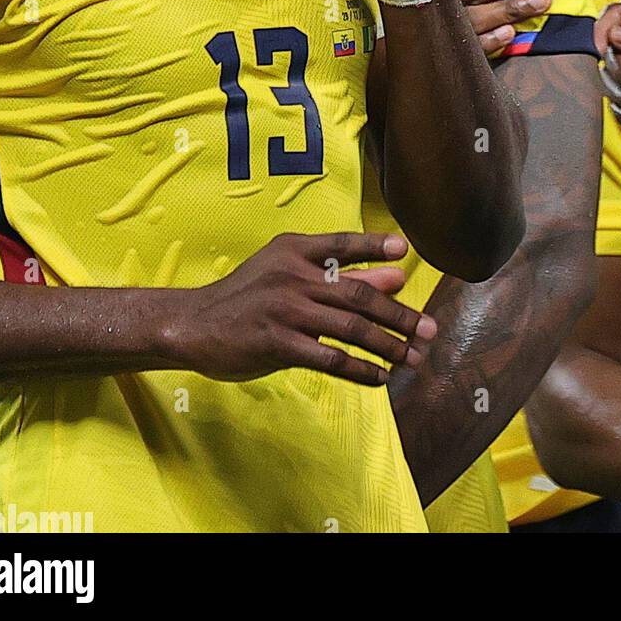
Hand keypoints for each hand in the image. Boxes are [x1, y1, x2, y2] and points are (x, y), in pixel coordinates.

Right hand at [166, 232, 436, 384]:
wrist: (192, 325)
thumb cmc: (247, 297)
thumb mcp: (287, 274)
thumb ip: (339, 273)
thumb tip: (395, 274)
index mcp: (294, 250)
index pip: (342, 243)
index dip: (375, 246)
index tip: (406, 252)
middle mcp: (292, 275)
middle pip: (357, 293)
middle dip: (399, 314)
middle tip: (429, 329)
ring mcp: (284, 309)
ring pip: (349, 328)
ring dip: (387, 345)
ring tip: (412, 358)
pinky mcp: (277, 343)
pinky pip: (328, 358)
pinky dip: (358, 369)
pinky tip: (379, 377)